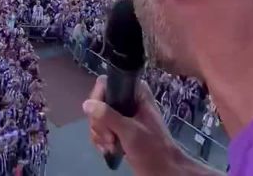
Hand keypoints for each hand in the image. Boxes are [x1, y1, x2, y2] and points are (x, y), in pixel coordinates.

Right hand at [83, 76, 218, 175]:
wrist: (165, 172)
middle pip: (98, 102)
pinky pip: (100, 127)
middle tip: (111, 138)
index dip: (98, 101)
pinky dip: (101, 139)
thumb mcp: (130, 132)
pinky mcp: (119, 127)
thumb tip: (86, 104)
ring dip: (100, 134)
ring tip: (112, 146)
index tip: (102, 120)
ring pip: (97, 116)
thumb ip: (108, 116)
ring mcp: (122, 113)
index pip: (105, 84)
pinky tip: (109, 149)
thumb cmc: (153, 150)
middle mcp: (127, 98)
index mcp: (135, 91)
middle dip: (100, 123)